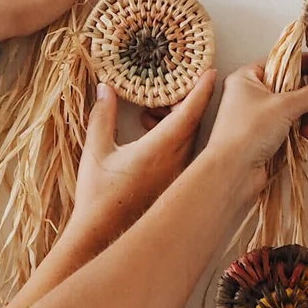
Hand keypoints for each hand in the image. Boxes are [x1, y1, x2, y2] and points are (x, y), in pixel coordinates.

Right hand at [70, 71, 216, 243]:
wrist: (104, 235)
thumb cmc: (99, 196)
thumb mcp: (97, 151)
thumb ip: (102, 116)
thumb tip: (106, 89)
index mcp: (163, 146)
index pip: (192, 110)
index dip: (202, 89)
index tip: (211, 72)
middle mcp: (179, 159)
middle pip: (195, 121)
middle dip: (187, 101)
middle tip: (174, 87)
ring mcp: (182, 173)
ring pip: (190, 137)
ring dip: (178, 120)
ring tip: (153, 112)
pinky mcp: (179, 184)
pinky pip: (186, 152)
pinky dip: (175, 137)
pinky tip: (151, 134)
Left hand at [206, 58, 307, 194]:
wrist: (232, 173)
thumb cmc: (246, 132)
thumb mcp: (285, 105)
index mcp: (247, 79)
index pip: (281, 63)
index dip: (306, 64)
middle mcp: (251, 97)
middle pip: (291, 87)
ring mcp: (259, 119)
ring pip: (294, 109)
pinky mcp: (267, 139)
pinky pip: (291, 128)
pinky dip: (304, 128)